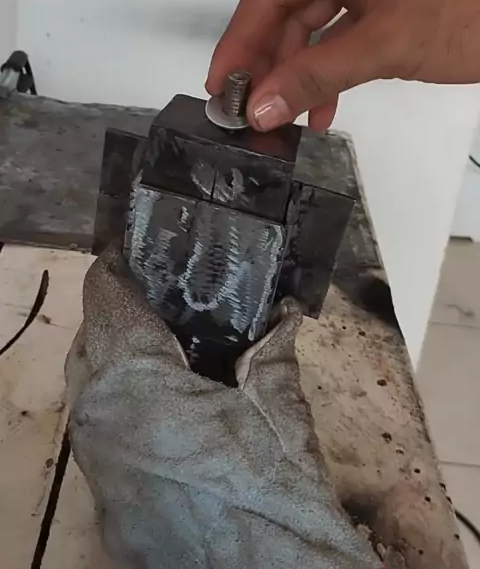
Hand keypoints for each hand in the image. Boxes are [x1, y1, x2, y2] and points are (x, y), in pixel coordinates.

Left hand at [66, 245, 380, 568]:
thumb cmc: (280, 507)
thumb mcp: (285, 420)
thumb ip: (273, 357)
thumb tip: (283, 318)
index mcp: (135, 387)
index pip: (106, 299)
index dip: (118, 266)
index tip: (136, 250)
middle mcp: (97, 425)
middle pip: (87, 345)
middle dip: (116, 316)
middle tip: (163, 303)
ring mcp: (95, 474)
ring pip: (88, 395)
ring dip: (116, 366)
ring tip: (170, 354)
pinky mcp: (107, 511)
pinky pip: (101, 440)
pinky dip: (124, 414)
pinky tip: (171, 419)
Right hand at [207, 0, 479, 130]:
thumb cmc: (473, 9)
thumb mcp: (386, 44)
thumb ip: (316, 76)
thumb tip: (258, 109)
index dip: (241, 39)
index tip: (220, 84)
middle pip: (288, 5)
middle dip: (269, 60)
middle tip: (244, 108)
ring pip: (311, 23)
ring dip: (297, 71)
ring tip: (278, 117)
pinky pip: (340, 31)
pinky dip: (328, 68)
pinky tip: (317, 109)